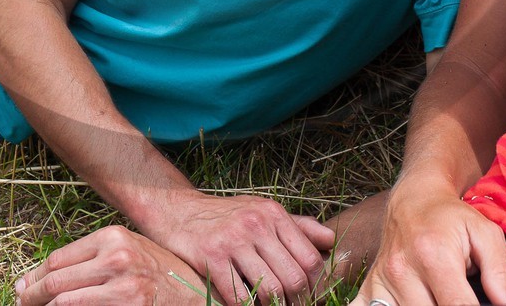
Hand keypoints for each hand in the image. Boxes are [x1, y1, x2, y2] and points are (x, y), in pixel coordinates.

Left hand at [16, 225, 209, 304]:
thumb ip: (92, 257)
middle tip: (21, 303)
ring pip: (64, 304)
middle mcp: (116, 260)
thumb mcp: (127, 249)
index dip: (33, 278)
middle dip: (31, 297)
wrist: (196, 291)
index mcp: (112, 238)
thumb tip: (42, 276)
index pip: (57, 260)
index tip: (22, 288)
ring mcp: (123, 289)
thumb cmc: (159, 270)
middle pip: (55, 283)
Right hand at [144, 192, 335, 304]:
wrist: (176, 209)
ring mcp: (233, 240)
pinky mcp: (210, 257)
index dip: (315, 287)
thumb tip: (330, 241)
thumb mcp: (261, 210)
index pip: (310, 259)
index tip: (309, 298)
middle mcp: (256, 225)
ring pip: (269, 290)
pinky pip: (237, 296)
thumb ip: (297, 226)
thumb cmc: (224, 215)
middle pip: (293, 278)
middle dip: (297, 303)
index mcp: (273, 214)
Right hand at [353, 177, 505, 305]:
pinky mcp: (369, 287)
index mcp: (434, 256)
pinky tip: (403, 305)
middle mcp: (402, 270)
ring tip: (437, 299)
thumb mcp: (485, 233)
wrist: (413, 198)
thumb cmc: (451, 217)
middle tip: (461, 299)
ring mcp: (382, 281)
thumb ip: (501, 271)